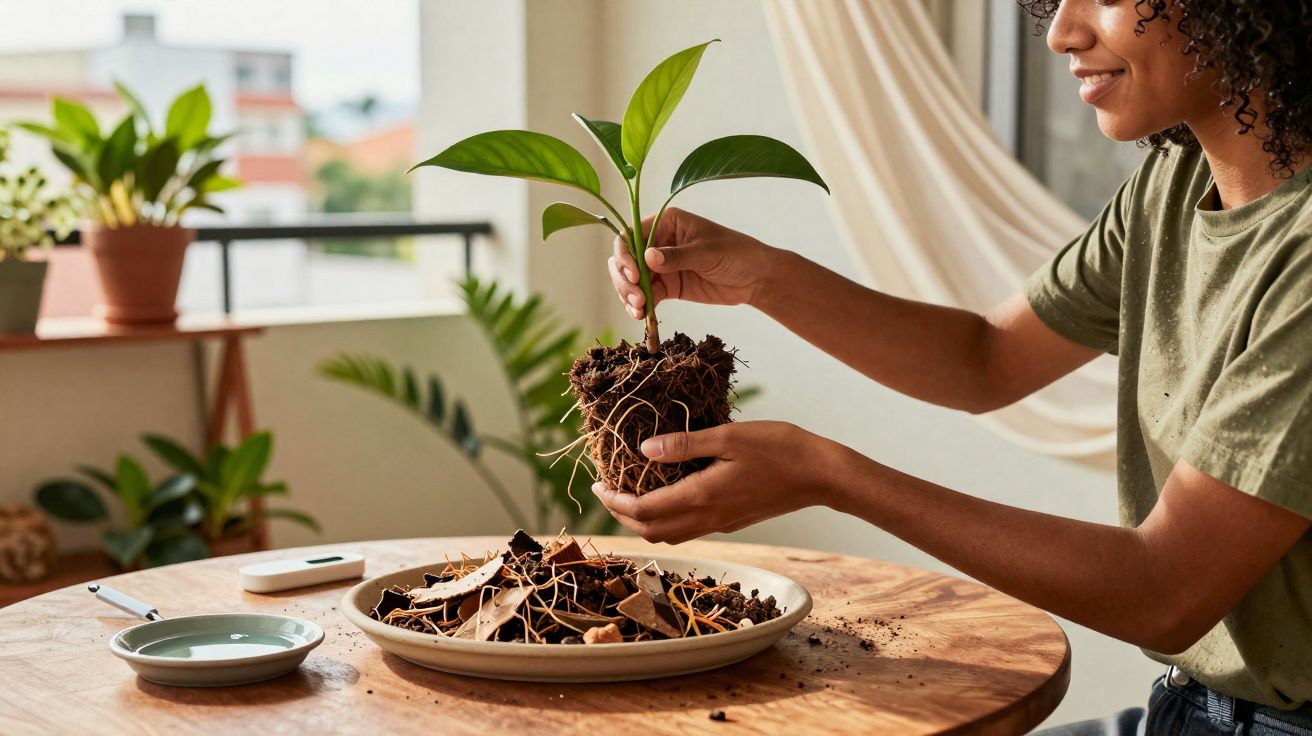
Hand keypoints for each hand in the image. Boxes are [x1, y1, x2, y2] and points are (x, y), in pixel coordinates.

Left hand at [590, 420, 841, 542]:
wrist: (821, 475)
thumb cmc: (779, 449)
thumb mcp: (728, 436)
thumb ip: (684, 445)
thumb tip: (644, 450)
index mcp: (702, 497)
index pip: (644, 511)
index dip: (616, 502)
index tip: (598, 486)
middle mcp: (708, 517)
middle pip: (652, 530)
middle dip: (623, 515)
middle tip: (606, 492)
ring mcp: (721, 523)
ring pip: (670, 534)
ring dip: (643, 520)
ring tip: (629, 495)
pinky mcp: (732, 520)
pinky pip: (688, 528)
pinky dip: (666, 518)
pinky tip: (665, 494)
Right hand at [609, 208, 777, 319]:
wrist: (755, 278)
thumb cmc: (736, 254)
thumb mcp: (707, 253)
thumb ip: (677, 257)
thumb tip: (648, 258)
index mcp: (666, 223)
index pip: (631, 236)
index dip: (625, 255)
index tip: (634, 275)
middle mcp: (659, 242)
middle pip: (625, 259)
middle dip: (624, 280)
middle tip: (636, 299)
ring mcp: (661, 266)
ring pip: (631, 280)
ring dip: (628, 295)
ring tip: (639, 311)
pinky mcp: (667, 286)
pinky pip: (646, 295)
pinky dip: (640, 306)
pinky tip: (641, 316)